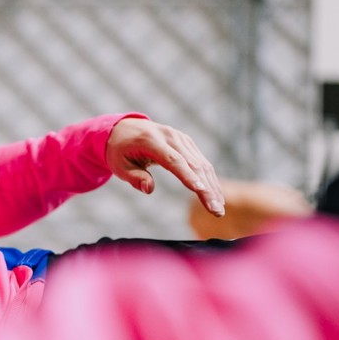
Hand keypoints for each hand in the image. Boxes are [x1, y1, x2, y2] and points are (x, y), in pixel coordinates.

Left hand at [106, 118, 224, 216]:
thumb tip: (149, 189)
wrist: (124, 128)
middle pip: (193, 164)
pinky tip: (216, 196)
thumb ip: (134, 177)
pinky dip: (210, 179)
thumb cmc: (120, 150)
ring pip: (202, 164)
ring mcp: (181, 138)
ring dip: (213, 186)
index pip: (173, 160)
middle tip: (216, 211)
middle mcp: (170, 136)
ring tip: (219, 209)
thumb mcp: (119, 165)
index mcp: (151, 140)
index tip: (201, 191)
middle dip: (207, 188)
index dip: (188, 176)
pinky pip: (201, 162)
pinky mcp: (187, 143)